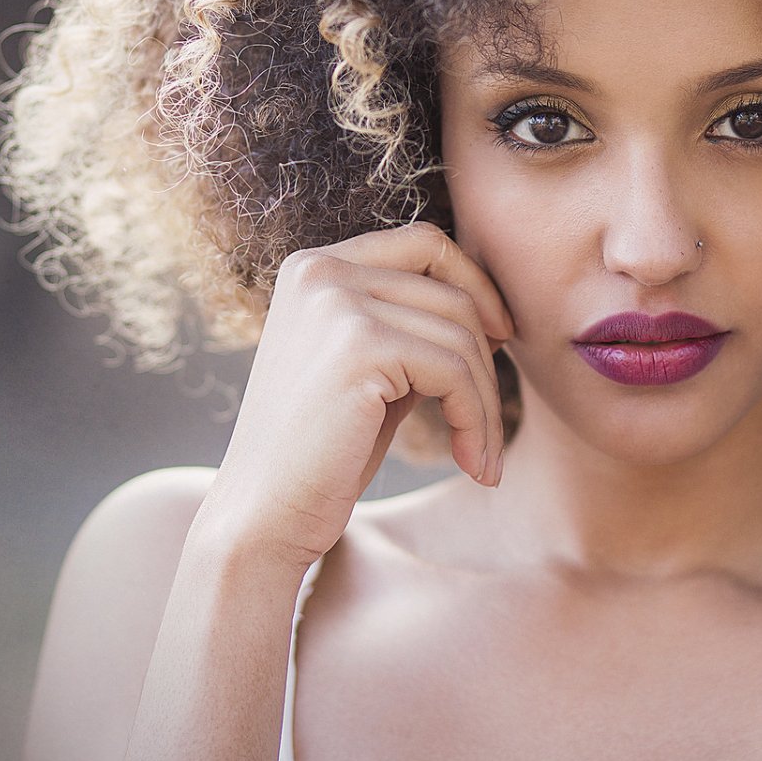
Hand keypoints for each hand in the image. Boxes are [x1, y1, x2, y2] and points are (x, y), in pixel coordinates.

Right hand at [195, 221, 514, 568]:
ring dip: (485, 404)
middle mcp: (320, 271)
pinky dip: (477, 421)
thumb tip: (493, 312)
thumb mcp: (370, 368)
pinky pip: (454, 372)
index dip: (475, 285)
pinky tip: (473, 464)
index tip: (499, 339)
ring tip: (482, 457)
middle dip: (486, 363)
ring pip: (461, 336)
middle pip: (451, 294)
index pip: (424, 242)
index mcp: (314, 267)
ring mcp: (336, 303)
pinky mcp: (359, 346)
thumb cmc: (322, 452)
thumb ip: (411, 326)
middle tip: (487, 424)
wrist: (262, 518)